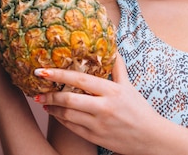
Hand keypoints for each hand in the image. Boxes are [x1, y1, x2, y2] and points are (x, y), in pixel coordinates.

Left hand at [34, 54, 161, 153]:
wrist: (150, 138)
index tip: (44, 71)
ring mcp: (98, 124)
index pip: (80, 80)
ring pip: (67, 115)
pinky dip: (61, 120)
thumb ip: (119, 68)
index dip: (59, 75)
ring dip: (52, 109)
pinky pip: (72, 128)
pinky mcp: (95, 137)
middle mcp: (104, 107)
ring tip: (43, 103)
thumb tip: (113, 49)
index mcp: (112, 91)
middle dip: (49, 95)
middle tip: (37, 91)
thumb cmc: (140, 110)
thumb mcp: (130, 87)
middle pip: (69, 100)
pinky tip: (55, 114)